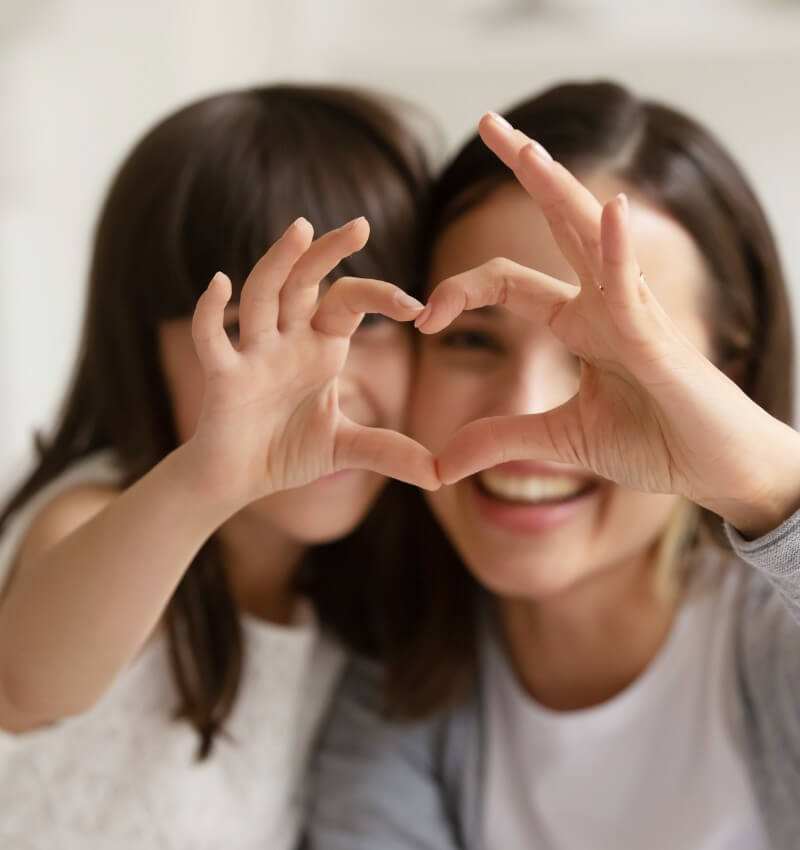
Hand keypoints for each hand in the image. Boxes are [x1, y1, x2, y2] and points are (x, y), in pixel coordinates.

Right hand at [187, 216, 438, 507]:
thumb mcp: (347, 449)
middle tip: (361, 225)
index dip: (379, 297)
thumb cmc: (287, 452)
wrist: (239, 481)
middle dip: (328, 253)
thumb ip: (389, 452)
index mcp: (320, 348)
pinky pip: (211, 338)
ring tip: (301, 228)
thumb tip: (441, 474)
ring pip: (263, 295)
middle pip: (305, 282)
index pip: (348, 303)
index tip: (416, 307)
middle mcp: (287, 341)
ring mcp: (253, 354)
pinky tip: (219, 283)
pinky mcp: (223, 377)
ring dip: (279, 263)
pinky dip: (209, 311)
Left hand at [419, 114, 799, 536]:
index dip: (459, 290)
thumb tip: (440, 463)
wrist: (715, 472)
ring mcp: (633, 315)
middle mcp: (605, 304)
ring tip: (524, 145)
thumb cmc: (654, 443)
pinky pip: (632, 293)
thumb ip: (500, 439)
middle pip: (558, 224)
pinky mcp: (659, 343)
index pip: (509, 281)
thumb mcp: (559, 440)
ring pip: (592, 237)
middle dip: (525, 171)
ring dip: (559, 188)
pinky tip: (613, 212)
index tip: (423, 318)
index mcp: (580, 323)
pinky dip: (621, 253)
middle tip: (487, 121)